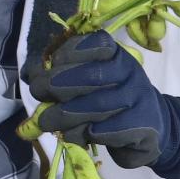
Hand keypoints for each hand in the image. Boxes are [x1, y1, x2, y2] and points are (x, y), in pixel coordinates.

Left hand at [25, 30, 179, 177]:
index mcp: (115, 54)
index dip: (67, 53)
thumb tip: (30, 73)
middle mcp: (129, 71)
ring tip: (45, 122)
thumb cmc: (109, 102)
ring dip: (65, 115)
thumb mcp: (86, 82)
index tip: (50, 64)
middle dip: (57, 83)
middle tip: (38, 93)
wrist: (149, 129)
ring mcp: (138, 98)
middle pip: (92, 75)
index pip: (94, 43)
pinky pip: (110, 130)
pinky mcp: (143, 125)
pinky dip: (88, 133)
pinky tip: (77, 135)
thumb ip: (60, 75)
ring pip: (97, 105)